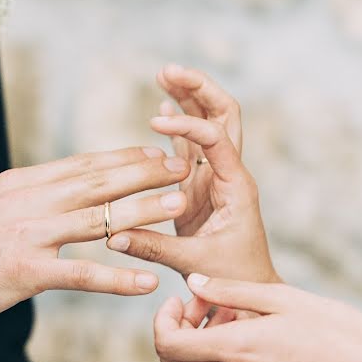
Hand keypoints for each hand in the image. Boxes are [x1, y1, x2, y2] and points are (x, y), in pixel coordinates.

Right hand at [0, 147, 190, 327]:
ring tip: (179, 207)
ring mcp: (28, 234)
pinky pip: (80, 274)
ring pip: (98, 219)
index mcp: (25, 184)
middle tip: (185, 169)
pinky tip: (145, 282)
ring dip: (142, 212)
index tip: (161, 153)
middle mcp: (31, 201)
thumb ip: (34, 196)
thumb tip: (71, 187)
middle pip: (100, 182)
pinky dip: (117, 278)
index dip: (126, 158)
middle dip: (146, 173)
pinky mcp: (23, 271)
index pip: (85, 164)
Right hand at [106, 64, 278, 282]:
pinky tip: (162, 104)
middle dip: (200, 89)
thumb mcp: (193, 263)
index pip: (216, 139)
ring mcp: (215, 177)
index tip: (155, 122)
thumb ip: (154, 247)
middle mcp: (229, 174)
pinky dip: (179, 124)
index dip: (187, 125)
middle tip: (171, 70)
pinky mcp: (200, 186)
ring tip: (163, 73)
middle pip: (224, 116)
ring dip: (189, 98)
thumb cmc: (232, 278)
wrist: (247, 290)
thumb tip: (114, 236)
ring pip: (207, 125)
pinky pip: (191, 147)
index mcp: (236, 186)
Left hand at [153, 274, 361, 361]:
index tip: (183, 299)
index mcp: (238, 348)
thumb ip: (231, 291)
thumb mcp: (282, 298)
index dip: (163, 321)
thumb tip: (193, 284)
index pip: (168, 346)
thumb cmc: (336, 329)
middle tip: (206, 305)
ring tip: (234, 317)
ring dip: (199, 347)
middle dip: (177, 331)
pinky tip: (249, 339)